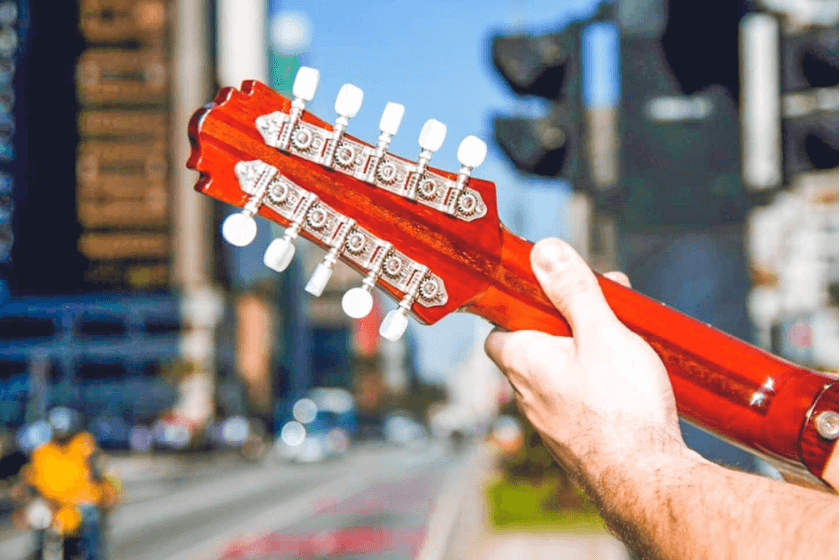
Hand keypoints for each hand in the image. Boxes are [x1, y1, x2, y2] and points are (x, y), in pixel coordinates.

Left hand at [485, 238, 692, 490]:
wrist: (647, 481)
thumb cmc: (622, 408)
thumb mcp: (601, 333)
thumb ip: (573, 291)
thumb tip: (544, 252)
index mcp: (523, 362)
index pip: (498, 328)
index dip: (519, 307)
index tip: (551, 293)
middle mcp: (527, 394)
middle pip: (534, 346)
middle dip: (566, 324)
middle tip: (606, 310)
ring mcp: (550, 422)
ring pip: (558, 374)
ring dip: (584, 353)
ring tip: (626, 342)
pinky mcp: (576, 441)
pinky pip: (577, 401)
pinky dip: (596, 383)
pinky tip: (628, 382)